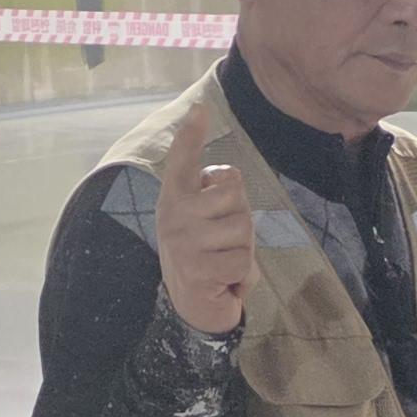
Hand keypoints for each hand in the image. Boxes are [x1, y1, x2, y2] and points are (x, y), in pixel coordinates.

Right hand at [153, 100, 255, 336]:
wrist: (193, 307)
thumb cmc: (208, 254)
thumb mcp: (207, 219)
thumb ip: (215, 195)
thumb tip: (221, 176)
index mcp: (175, 197)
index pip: (183, 160)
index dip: (191, 135)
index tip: (199, 109)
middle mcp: (172, 215)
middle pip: (234, 193)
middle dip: (242, 219)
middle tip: (226, 241)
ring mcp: (182, 243)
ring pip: (242, 229)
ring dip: (244, 250)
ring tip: (226, 261)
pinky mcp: (196, 271)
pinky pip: (243, 261)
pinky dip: (243, 276)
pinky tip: (225, 282)